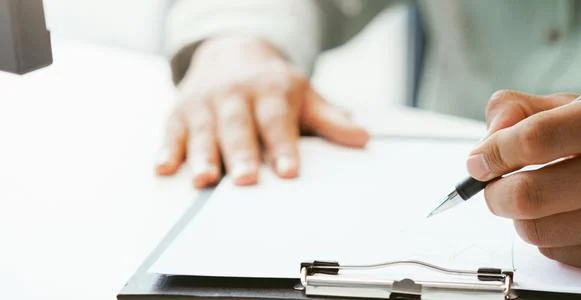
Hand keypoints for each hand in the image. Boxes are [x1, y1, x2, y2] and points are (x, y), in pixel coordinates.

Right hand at [155, 36, 369, 187]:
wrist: (232, 50)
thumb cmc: (273, 85)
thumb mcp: (305, 95)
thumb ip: (330, 120)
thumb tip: (362, 138)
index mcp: (270, 91)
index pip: (277, 122)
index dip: (283, 147)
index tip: (289, 172)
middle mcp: (235, 95)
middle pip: (238, 127)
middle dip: (240, 153)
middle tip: (245, 180)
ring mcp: (205, 103)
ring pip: (202, 131)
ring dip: (202, 156)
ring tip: (204, 180)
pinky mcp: (180, 112)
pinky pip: (172, 131)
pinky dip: (167, 148)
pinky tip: (164, 167)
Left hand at [469, 90, 580, 274]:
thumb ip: (529, 110)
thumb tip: (490, 136)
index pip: (536, 138)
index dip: (494, 150)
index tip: (481, 158)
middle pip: (529, 194)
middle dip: (495, 193)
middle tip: (494, 186)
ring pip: (538, 231)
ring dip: (522, 218)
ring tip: (536, 199)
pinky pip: (562, 256)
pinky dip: (551, 238)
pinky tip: (569, 219)